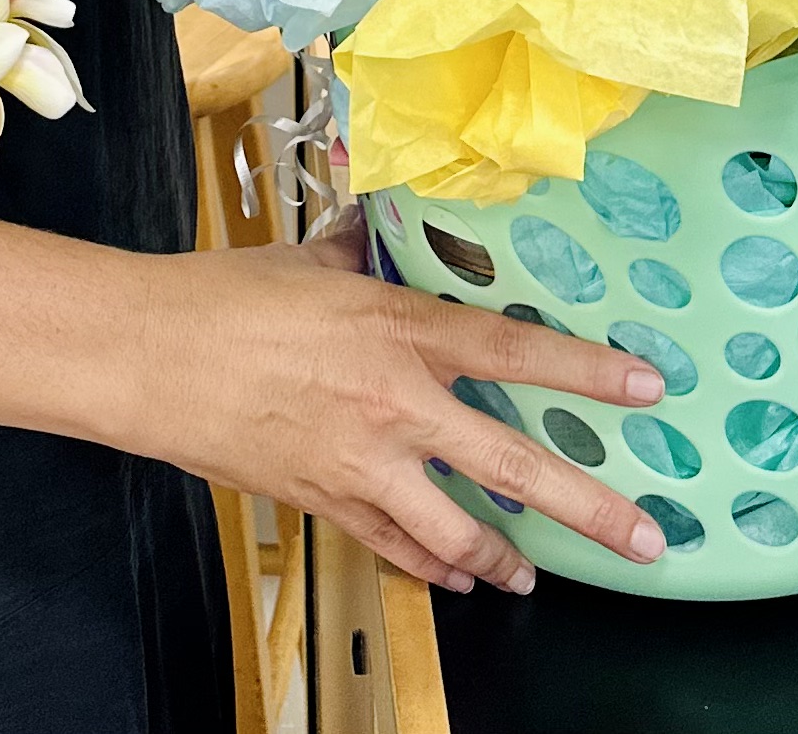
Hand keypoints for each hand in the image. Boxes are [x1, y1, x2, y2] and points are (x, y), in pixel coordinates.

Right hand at [137, 238, 669, 595]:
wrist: (151, 357)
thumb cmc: (225, 298)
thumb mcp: (308, 259)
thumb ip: (363, 249)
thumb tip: (387, 222)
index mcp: (398, 330)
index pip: (516, 353)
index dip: (587, 373)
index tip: (646, 388)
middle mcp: (396, 404)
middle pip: (512, 467)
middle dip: (588, 507)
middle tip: (643, 536)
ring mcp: (363, 463)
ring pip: (460, 529)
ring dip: (510, 556)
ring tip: (541, 577)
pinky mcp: (326, 501)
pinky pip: (396, 545)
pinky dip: (435, 565)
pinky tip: (460, 574)